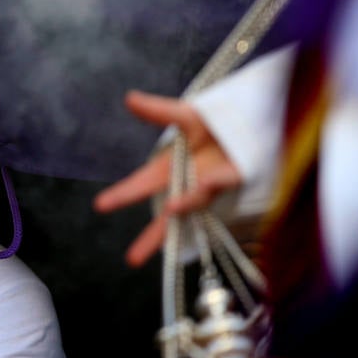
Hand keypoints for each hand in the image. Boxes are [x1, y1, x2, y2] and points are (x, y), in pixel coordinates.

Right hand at [93, 90, 241, 266]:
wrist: (258, 121)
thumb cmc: (219, 124)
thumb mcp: (187, 115)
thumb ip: (159, 111)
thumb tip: (129, 98)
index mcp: (173, 167)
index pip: (143, 183)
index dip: (123, 194)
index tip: (100, 205)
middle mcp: (189, 182)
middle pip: (167, 215)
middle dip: (151, 235)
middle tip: (132, 258)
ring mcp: (213, 184)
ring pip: (195, 204)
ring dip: (184, 205)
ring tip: (171, 210)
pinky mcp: (238, 177)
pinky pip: (223, 182)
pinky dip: (212, 183)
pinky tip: (204, 182)